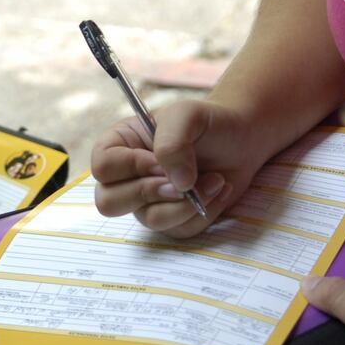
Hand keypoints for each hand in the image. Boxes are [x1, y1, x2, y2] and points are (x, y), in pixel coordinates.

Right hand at [90, 99, 261, 237]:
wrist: (241, 140)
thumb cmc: (208, 122)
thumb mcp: (187, 115)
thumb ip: (172, 143)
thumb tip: (177, 185)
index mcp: (118, 146)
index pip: (102, 167)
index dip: (131, 168)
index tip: (160, 161)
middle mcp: (127, 177)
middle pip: (109, 203)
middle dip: (151, 192)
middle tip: (184, 180)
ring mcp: (147, 201)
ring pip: (150, 219)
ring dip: (187, 203)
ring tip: (214, 180)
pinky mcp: (172, 219)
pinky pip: (179, 229)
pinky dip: (203, 212)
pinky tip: (218, 190)